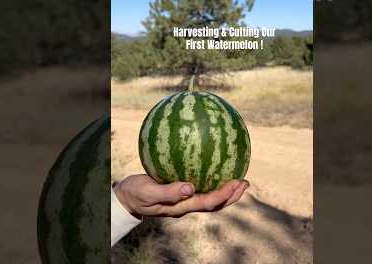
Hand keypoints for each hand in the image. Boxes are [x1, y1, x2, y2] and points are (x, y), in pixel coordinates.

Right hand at [113, 174, 248, 218]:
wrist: (126, 196)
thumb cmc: (136, 194)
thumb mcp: (148, 193)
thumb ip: (168, 192)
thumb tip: (190, 187)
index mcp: (182, 206)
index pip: (209, 202)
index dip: (225, 195)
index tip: (237, 183)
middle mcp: (187, 204)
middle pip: (215, 203)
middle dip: (232, 194)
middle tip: (245, 182)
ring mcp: (184, 198)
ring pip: (210, 195)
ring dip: (225, 188)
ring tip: (237, 176)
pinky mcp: (180, 190)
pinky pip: (200, 184)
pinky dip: (210, 176)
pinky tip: (212, 164)